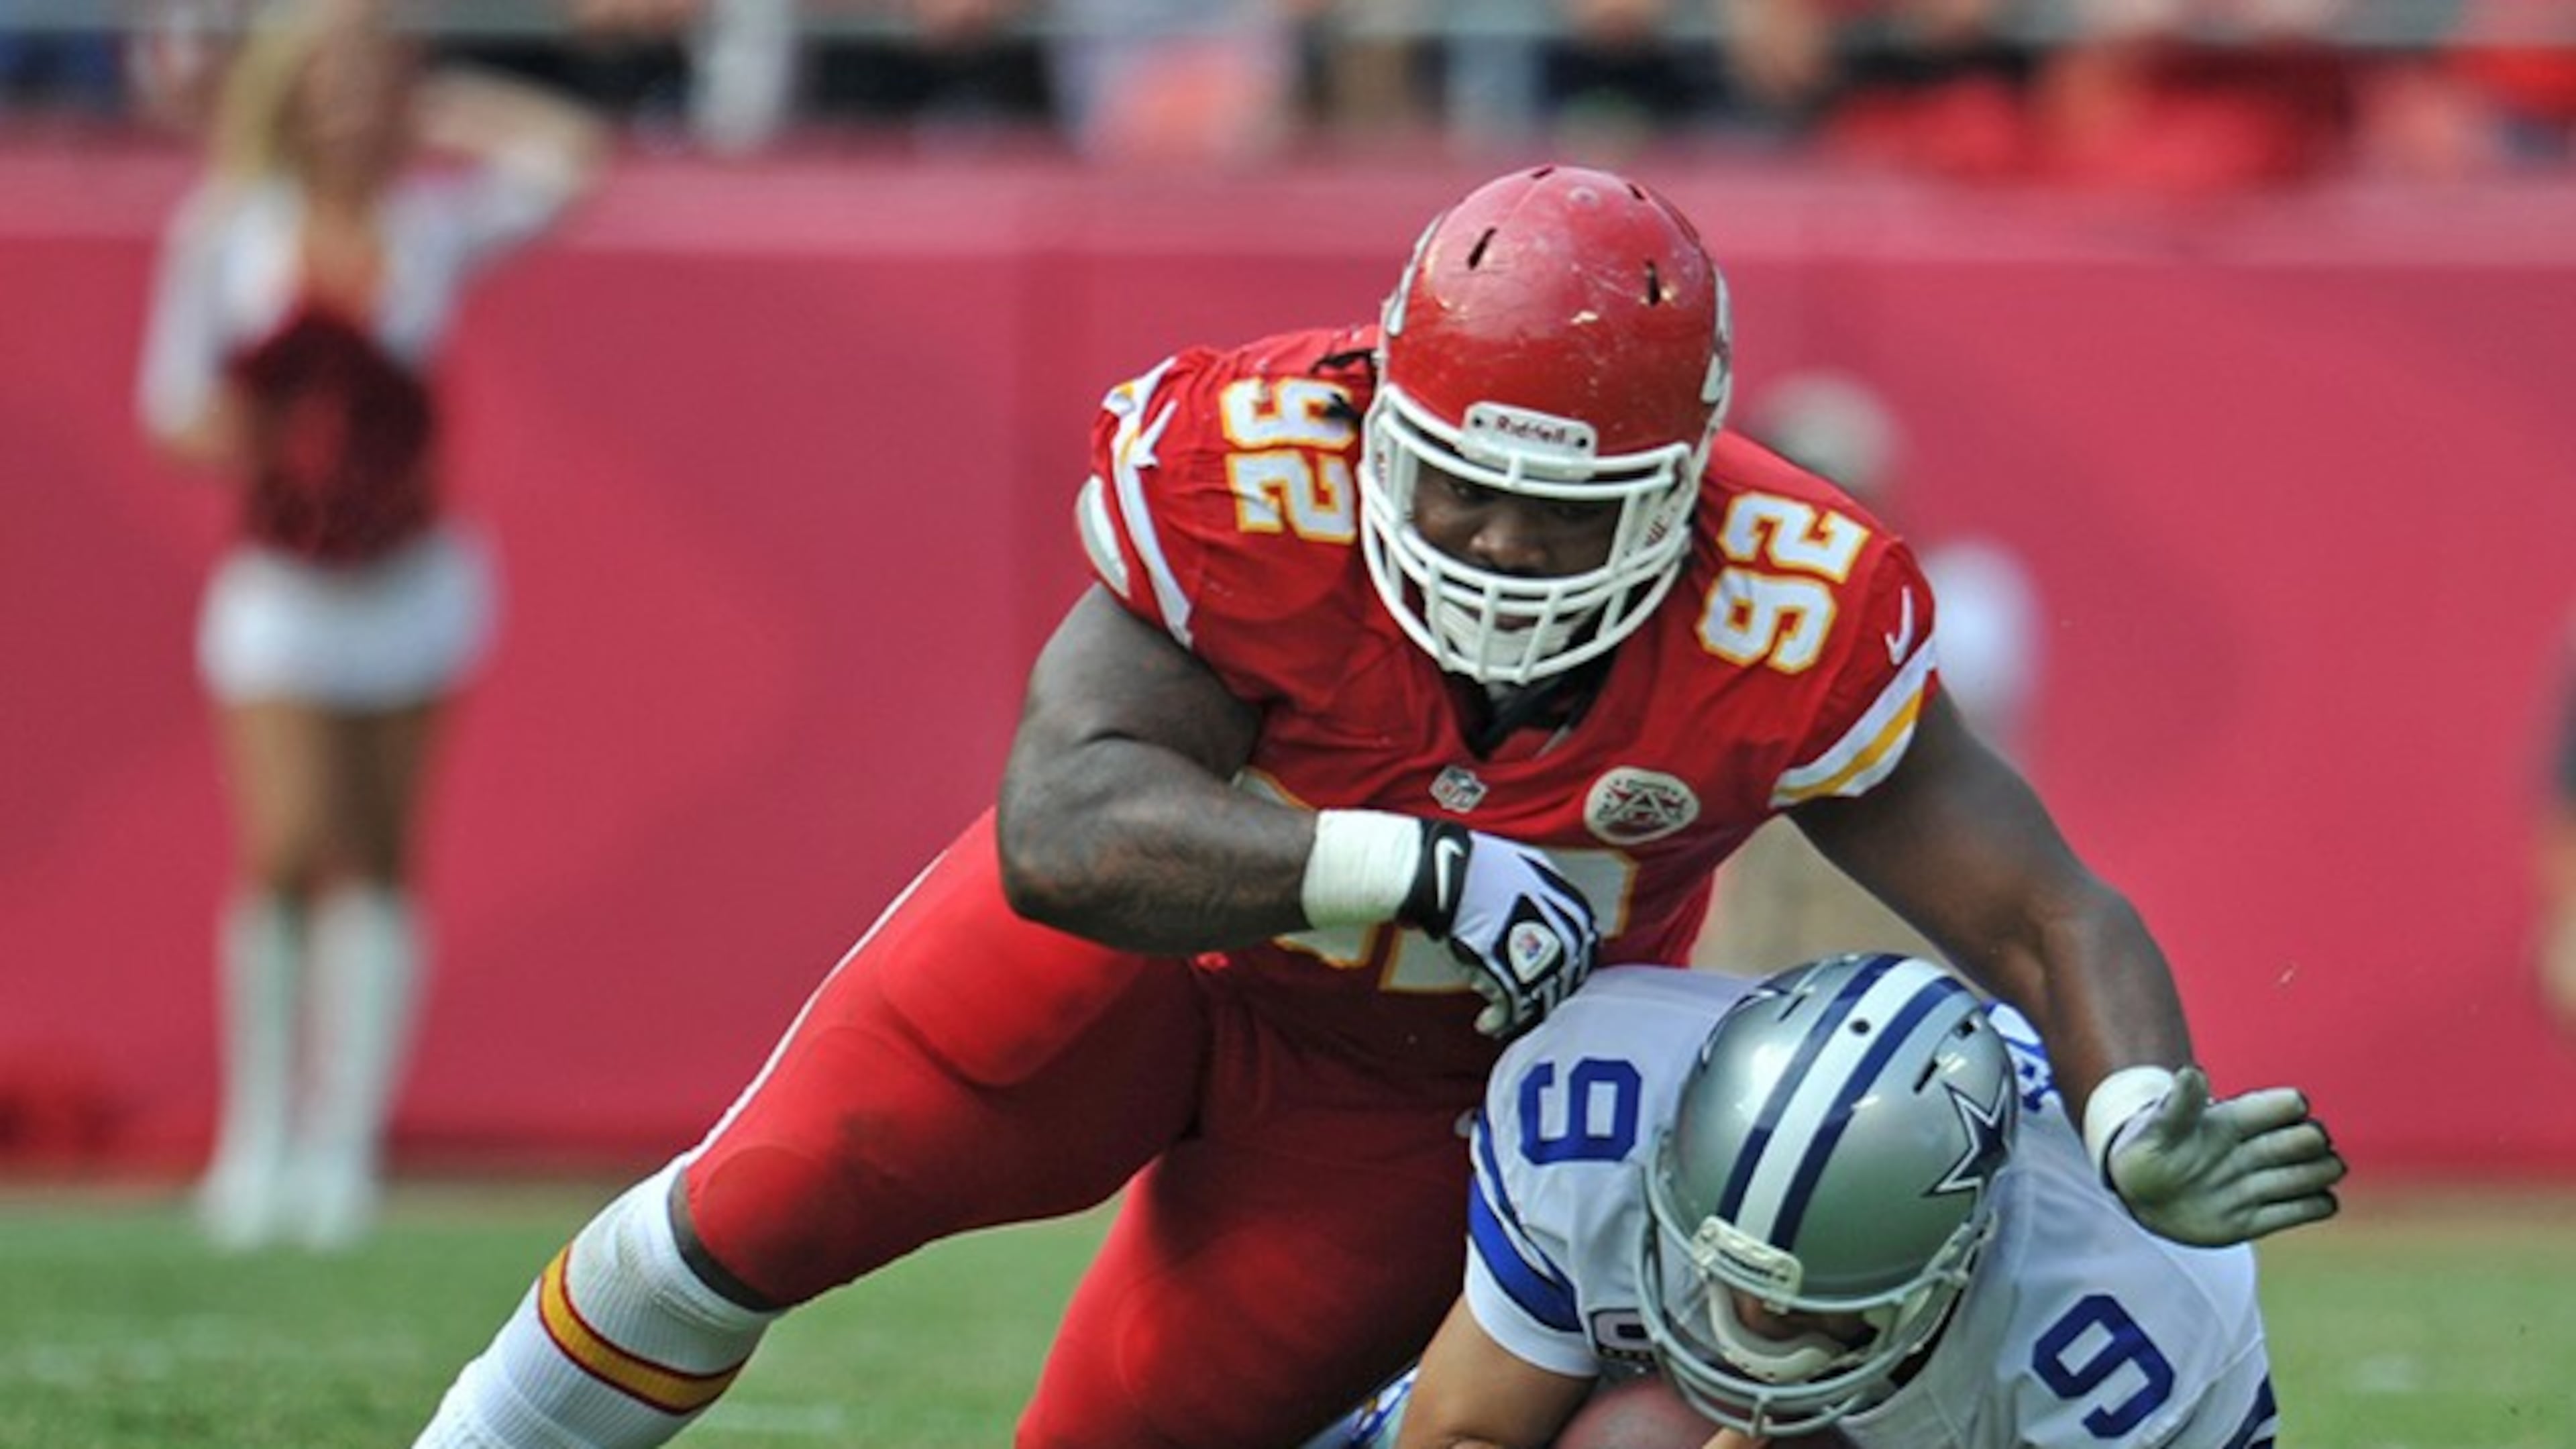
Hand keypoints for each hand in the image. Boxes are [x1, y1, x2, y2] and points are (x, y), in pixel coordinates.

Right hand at [1404, 824, 1598, 1038]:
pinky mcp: (1507, 978)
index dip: (1567, 967)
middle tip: (1528, 1001)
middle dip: (1546, 993)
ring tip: (1504, 1017)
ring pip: (1540, 1000)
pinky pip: (1511, 1012)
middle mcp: (1564, 938)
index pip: (1583, 951)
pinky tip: (1486, 1024)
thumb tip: (1559, 912)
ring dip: (1523, 1013)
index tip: (1551, 975)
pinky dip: (1499, 1021)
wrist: (1447, 873)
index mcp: (1574, 911)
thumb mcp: (1532, 868)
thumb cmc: (1482, 866)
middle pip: (1564, 979)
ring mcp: (1537, 960)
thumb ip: (1552, 893)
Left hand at [2098, 1066, 2346, 1245]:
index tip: (2285, 1112)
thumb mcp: (2159, 1126)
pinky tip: (2305, 1203)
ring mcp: (2259, 1184)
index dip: (2291, 1108)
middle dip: (2309, 1144)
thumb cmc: (2149, 1148)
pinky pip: (2308, 1209)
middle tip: (2281, 1155)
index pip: (2286, 1105)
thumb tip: (2193, 1071)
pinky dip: (2316, 1205)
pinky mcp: (2257, 1219)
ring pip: (2318, 1172)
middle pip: (2309, 1139)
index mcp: (2236, 1120)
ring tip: (2295, 1179)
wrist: (2137, 1192)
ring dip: (2318, 1173)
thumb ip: (2180, 1103)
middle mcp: (2255, 1150)